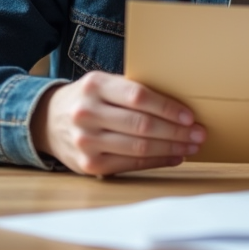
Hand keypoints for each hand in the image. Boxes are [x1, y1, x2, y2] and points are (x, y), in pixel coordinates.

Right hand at [30, 71, 204, 176]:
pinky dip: (156, 161)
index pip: (138, 96)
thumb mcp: (103, 84)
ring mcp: (86, 141)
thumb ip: (131, 91)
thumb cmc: (89, 100)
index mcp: (94, 86)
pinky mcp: (88, 165)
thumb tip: (179, 105)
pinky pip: (130, 164)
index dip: (167, 108)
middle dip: (176, 131)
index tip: (190, 116)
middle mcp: (87, 113)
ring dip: (171, 148)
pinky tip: (173, 157)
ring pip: (138, 147)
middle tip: (199, 134)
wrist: (48, 121)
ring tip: (191, 146)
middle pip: (141, 125)